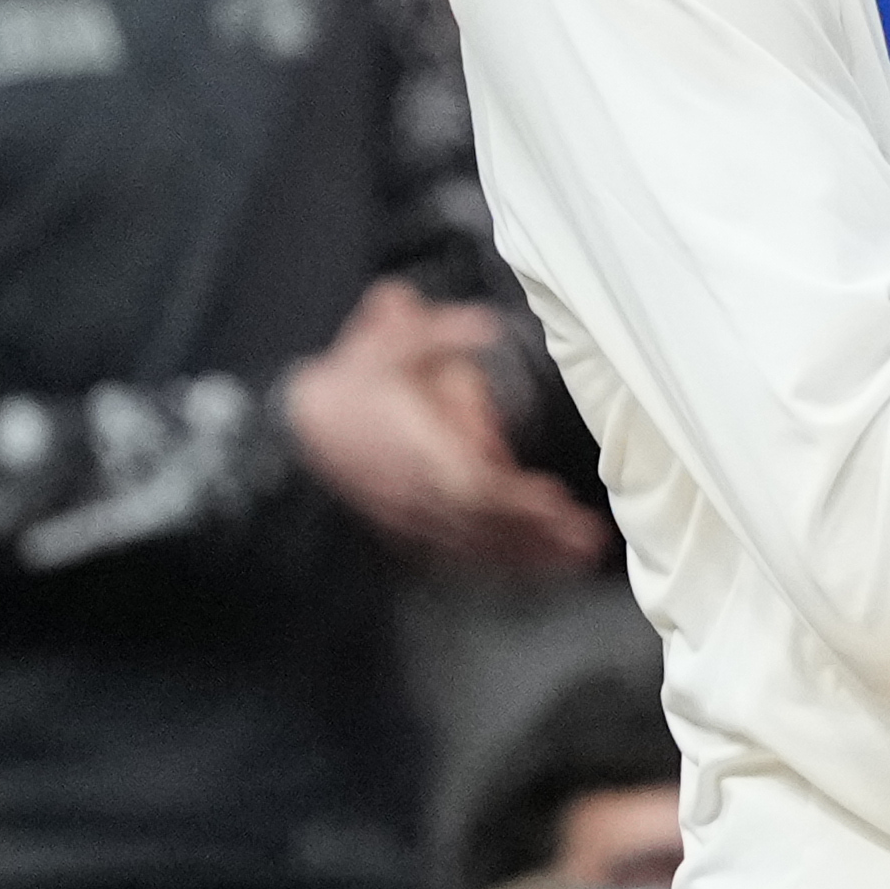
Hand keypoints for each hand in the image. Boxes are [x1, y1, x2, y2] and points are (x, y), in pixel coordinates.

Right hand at [284, 283, 607, 572]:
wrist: (301, 419)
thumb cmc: (355, 378)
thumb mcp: (391, 340)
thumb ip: (438, 331)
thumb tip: (484, 325)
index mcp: (414, 449)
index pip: (469, 485)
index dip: (512, 500)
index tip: (555, 500)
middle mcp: (415, 490)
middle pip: (482, 524)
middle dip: (537, 535)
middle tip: (589, 541)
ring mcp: (411, 513)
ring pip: (473, 544)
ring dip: (527, 555)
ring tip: (578, 557)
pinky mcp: (410, 524)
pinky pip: (458, 550)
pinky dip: (499, 559)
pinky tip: (537, 563)